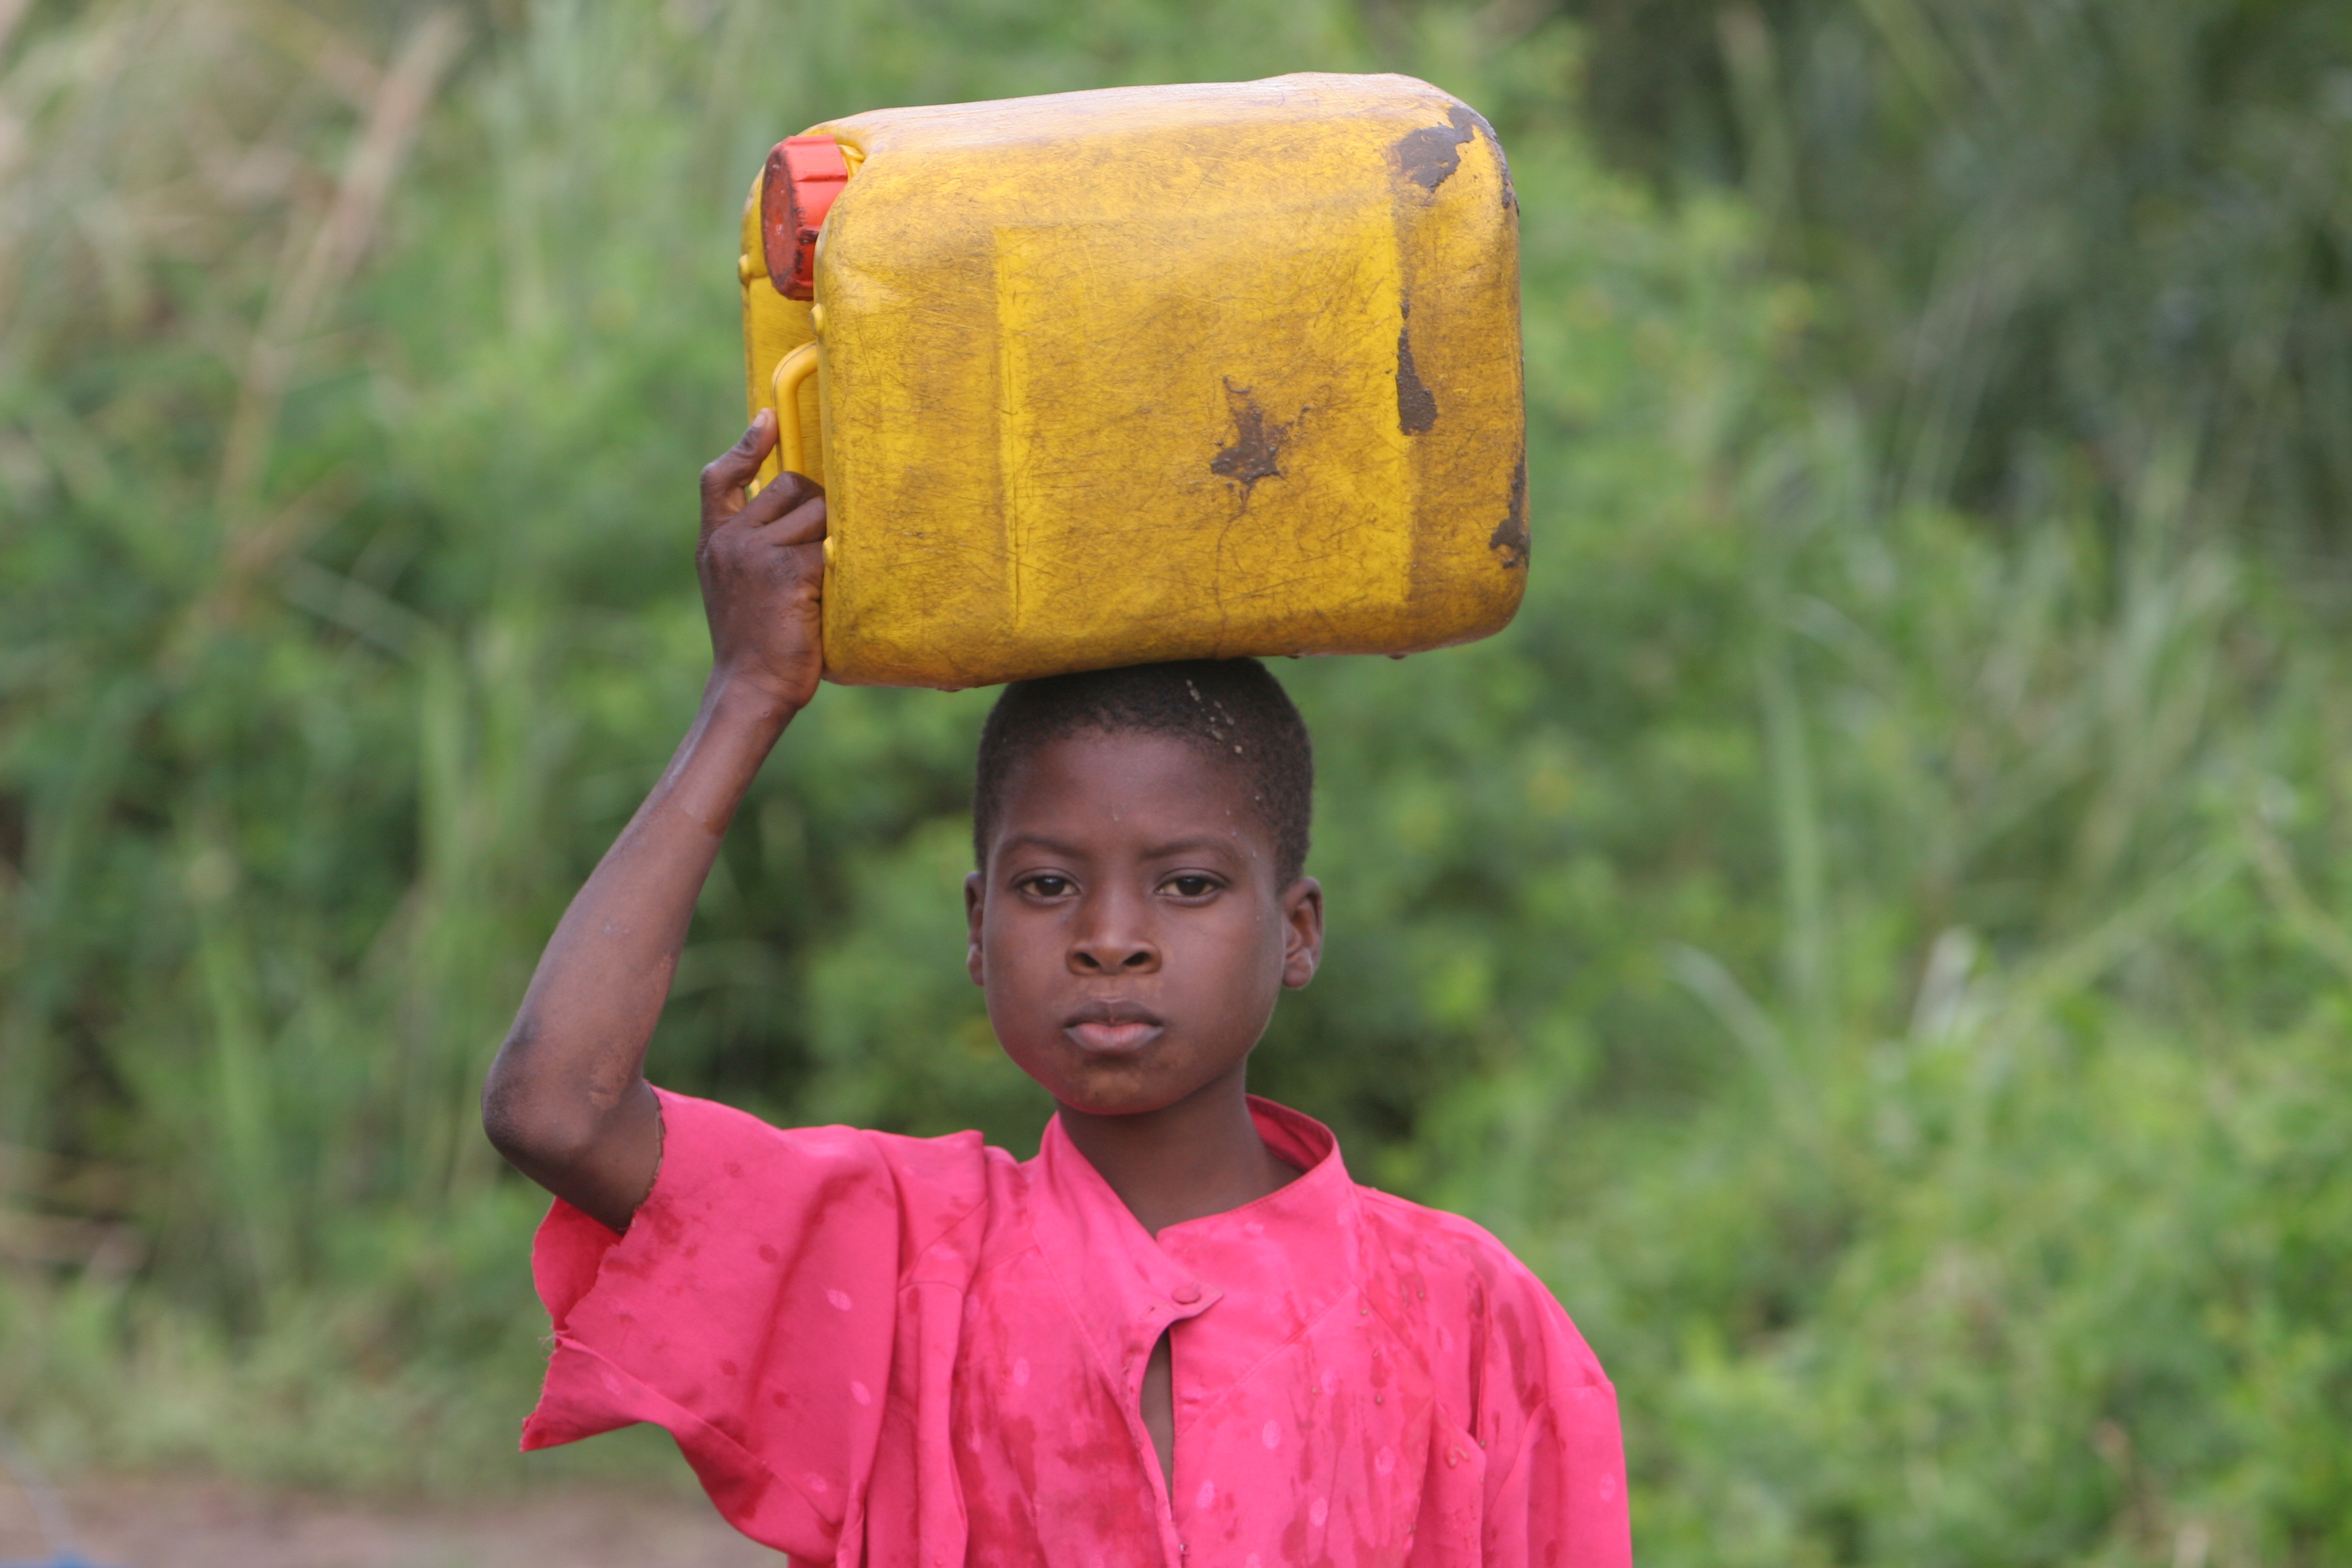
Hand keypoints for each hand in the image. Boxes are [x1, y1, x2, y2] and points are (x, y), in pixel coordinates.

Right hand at [697, 410, 827, 711]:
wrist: (749, 688)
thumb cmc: (754, 644)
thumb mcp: (734, 588)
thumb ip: (751, 546)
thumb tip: (797, 510)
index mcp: (715, 543)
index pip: (720, 479)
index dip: (746, 447)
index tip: (768, 420)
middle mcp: (732, 540)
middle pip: (792, 486)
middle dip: (818, 508)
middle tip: (825, 550)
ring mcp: (760, 553)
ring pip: (821, 512)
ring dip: (836, 538)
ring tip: (827, 580)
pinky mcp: (792, 570)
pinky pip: (836, 546)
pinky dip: (846, 566)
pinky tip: (839, 592)